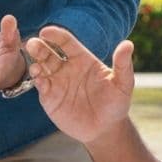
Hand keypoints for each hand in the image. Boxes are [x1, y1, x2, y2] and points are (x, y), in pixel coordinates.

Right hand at [25, 28, 133, 142]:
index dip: (55, 35)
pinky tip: (39, 79)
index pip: (65, 41)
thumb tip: (128, 44)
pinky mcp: (50, 97)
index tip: (45, 31)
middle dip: (38, 46)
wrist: (106, 130)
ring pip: (40, 66)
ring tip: (36, 66)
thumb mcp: (123, 84)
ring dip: (35, 62)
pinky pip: (40, 85)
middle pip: (48, 51)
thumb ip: (123, 64)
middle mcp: (66, 67)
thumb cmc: (115, 104)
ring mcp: (56, 82)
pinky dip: (37, 80)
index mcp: (81, 58)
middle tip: (32, 44)